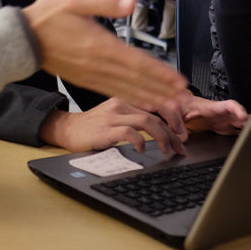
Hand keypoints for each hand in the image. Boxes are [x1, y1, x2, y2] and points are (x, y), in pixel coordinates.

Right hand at [22, 0, 189, 141]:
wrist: (21, 40)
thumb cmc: (47, 16)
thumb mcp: (75, 0)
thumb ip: (106, 3)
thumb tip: (132, 3)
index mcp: (99, 44)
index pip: (136, 62)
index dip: (160, 73)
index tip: (178, 80)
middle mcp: (97, 64)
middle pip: (135, 79)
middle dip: (161, 88)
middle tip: (183, 97)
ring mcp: (91, 74)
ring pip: (125, 89)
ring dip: (149, 96)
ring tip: (169, 103)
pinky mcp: (84, 79)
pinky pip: (112, 91)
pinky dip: (130, 97)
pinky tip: (141, 100)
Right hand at [40, 98, 185, 154]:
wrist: (68, 129)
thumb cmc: (94, 127)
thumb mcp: (117, 117)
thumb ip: (136, 119)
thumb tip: (163, 131)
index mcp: (126, 99)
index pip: (158, 103)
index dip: (175, 118)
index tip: (182, 134)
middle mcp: (122, 104)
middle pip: (157, 113)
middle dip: (174, 132)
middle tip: (181, 147)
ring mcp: (113, 116)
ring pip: (148, 121)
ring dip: (163, 137)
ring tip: (167, 149)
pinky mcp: (106, 129)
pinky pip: (130, 132)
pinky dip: (141, 142)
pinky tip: (142, 150)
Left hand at [182, 96, 247, 134]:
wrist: (186, 108)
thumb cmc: (185, 106)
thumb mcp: (179, 112)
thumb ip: (180, 123)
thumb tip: (182, 138)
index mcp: (215, 107)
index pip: (231, 105)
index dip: (239, 110)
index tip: (244, 116)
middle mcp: (225, 114)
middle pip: (241, 116)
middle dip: (249, 123)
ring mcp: (227, 121)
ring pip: (242, 125)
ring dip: (248, 131)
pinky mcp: (227, 129)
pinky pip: (239, 133)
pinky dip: (243, 137)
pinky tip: (247, 144)